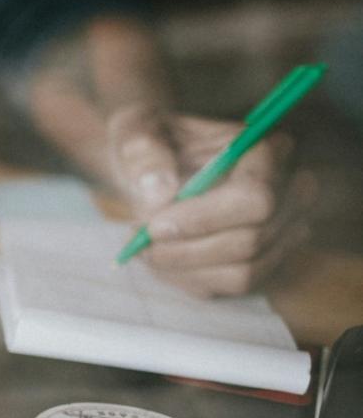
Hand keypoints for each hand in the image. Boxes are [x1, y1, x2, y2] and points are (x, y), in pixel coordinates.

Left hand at [107, 104, 317, 295]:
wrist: (153, 166)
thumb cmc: (148, 143)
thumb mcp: (133, 131)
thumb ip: (142, 152)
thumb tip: (160, 194)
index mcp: (261, 151)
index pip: (255, 197)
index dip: (204, 219)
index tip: (153, 226)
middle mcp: (284, 193)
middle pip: (252, 241)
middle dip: (188, 250)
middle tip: (139, 240)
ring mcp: (279, 232)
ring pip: (244, 273)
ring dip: (185, 268)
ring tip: (142, 246)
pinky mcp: (261, 261)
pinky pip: (229, 286)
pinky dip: (186, 278)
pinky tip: (159, 257)